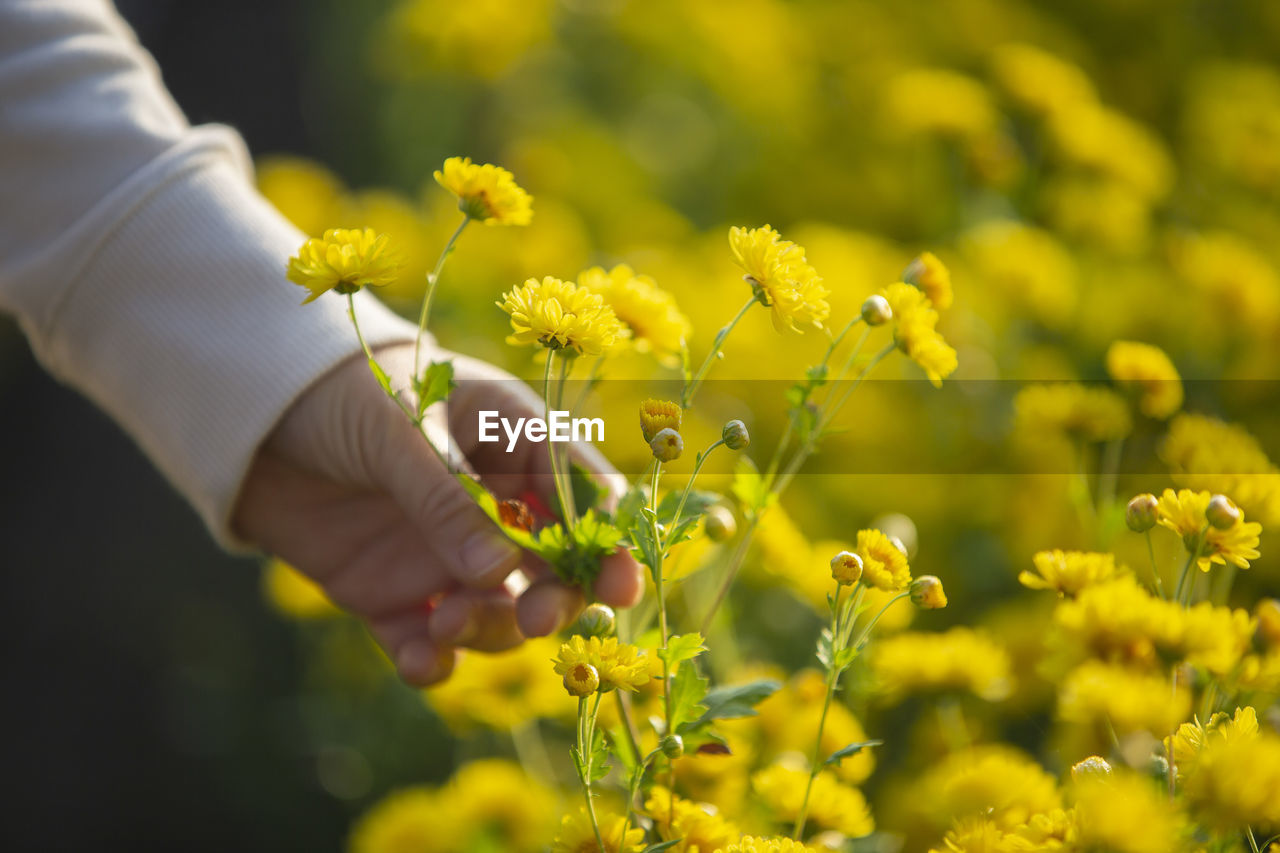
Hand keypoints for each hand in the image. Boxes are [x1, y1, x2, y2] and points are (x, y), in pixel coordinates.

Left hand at [232, 342, 642, 685]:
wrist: (249, 409)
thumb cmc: (341, 389)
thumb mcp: (399, 429)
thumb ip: (447, 498)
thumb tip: (499, 573)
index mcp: (513, 443)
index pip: (583, 497)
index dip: (609, 543)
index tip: (619, 588)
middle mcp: (491, 506)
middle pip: (552, 570)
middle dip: (553, 601)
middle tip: (535, 620)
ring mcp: (444, 554)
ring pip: (497, 615)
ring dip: (487, 630)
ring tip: (444, 622)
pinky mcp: (393, 594)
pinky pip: (426, 643)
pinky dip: (430, 662)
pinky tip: (419, 661)